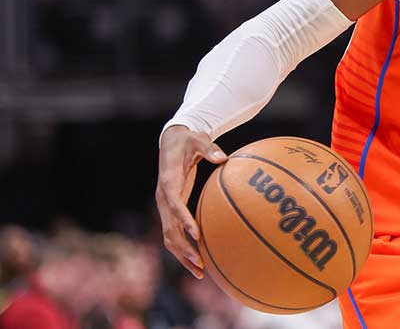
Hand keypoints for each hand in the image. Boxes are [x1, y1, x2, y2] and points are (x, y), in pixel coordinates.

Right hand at [155, 125, 226, 278]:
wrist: (172, 141)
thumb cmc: (188, 140)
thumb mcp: (198, 140)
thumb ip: (209, 149)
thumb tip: (224, 158)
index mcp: (168, 181)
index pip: (173, 204)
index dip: (182, 219)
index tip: (195, 233)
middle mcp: (163, 197)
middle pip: (169, 228)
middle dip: (183, 247)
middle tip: (199, 262)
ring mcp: (165, 205)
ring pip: (169, 235)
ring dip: (182, 254)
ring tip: (200, 271)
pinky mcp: (170, 209)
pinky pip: (174, 232)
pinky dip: (184, 247)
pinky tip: (199, 259)